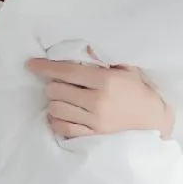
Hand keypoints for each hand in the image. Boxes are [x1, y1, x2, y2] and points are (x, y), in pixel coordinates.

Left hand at [27, 56, 174, 139]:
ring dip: (54, 102)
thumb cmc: (136, 90)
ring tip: (63, 98)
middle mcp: (97, 101)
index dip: (45, 67)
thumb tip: (81, 49)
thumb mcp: (125, 68)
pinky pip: (62, 128)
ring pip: (55, 109)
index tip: (30, 64)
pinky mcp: (92, 135)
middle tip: (60, 84)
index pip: (67, 72)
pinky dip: (56, 120)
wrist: (152, 119)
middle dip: (53, 85)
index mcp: (105, 81)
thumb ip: (102, 59)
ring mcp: (94, 121)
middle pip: (55, 91)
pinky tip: (61, 113)